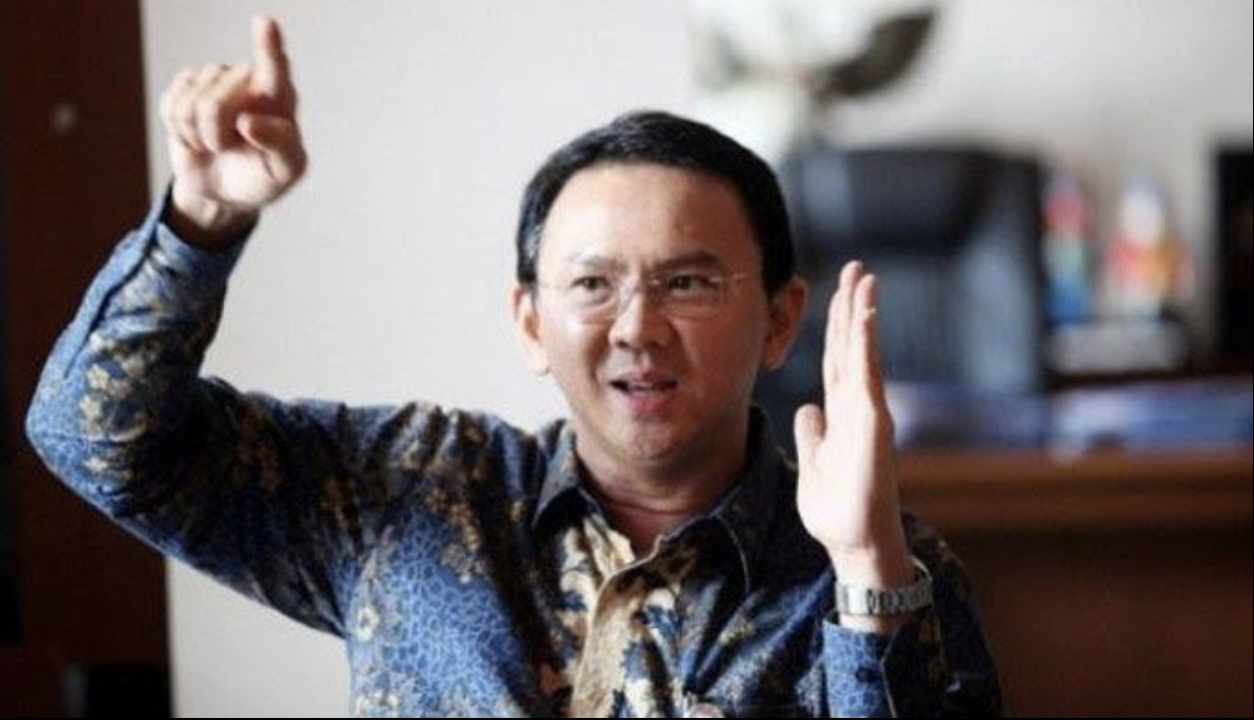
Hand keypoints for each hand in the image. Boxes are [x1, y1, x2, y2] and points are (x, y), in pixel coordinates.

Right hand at [158, 15, 305, 246]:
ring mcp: (213, 79)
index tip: (265, 23)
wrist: (229, 188)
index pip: (274, 68)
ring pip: (190, 106)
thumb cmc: (265, 174)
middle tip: (233, 148)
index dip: (267, 46)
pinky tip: (197, 138)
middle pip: (215, 103)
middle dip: (217, 136)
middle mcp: (246, 79)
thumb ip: (278, 146)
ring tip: (218, 144)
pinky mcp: (184, 88)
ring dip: (200, 137)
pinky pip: (170, 108)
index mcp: (280, 97)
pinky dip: (181, 134)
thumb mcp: (285, 170)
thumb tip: (248, 121)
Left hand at [793, 261, 910, 582]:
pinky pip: (867, 376)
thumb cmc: (837, 509)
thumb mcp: (814, 463)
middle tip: (857, 268)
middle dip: (852, 307)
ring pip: (862, 353)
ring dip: (862, 314)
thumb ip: (813, 434)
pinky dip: (866, 345)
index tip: (840, 293)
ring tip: (864, 278)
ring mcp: (867, 412)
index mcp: (841, 413)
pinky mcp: (873, 424)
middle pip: (852, 347)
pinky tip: (866, 317)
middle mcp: (857, 406)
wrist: (854, 541)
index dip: (838, 327)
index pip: (838, 359)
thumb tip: (808, 409)